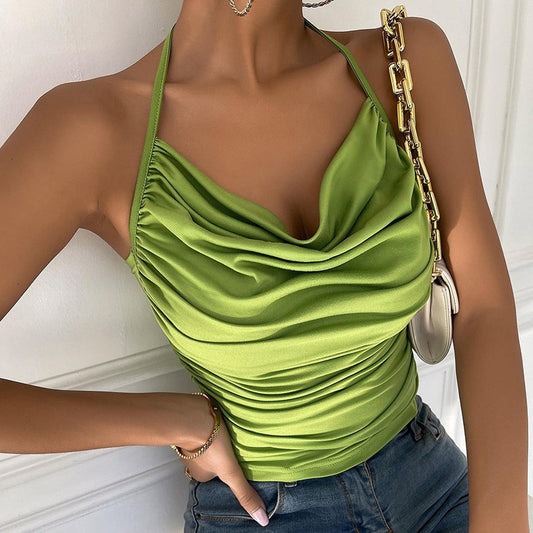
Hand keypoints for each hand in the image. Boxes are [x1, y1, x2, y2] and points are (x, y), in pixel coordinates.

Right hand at [178, 396, 269, 526]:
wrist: (194, 416)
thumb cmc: (209, 444)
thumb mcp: (231, 472)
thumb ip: (244, 493)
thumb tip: (261, 518)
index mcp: (200, 474)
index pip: (216, 477)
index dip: (226, 471)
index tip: (235, 465)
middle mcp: (193, 459)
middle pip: (211, 459)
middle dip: (221, 454)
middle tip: (234, 447)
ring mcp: (192, 439)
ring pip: (208, 441)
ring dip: (217, 437)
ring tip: (231, 432)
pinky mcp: (194, 422)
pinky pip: (205, 426)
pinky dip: (212, 424)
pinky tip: (222, 419)